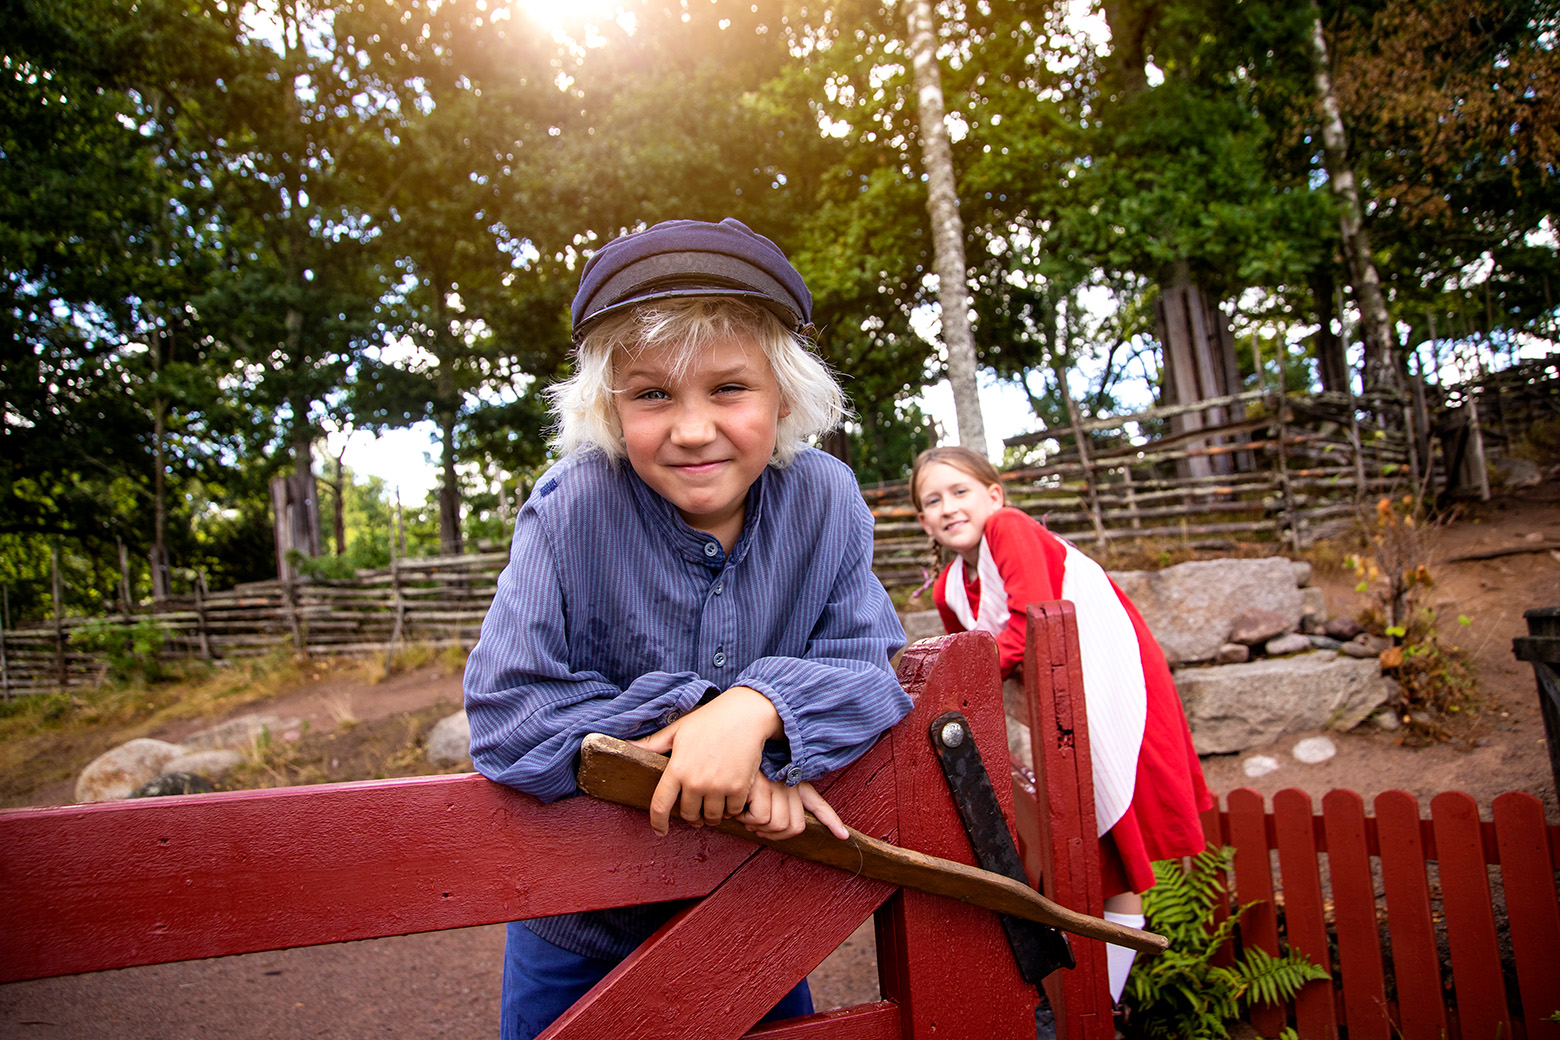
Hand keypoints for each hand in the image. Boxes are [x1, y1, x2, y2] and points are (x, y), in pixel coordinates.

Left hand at [630, 686, 782, 836]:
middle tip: (696, 810)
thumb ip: (653, 744)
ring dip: (711, 816)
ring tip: (712, 805)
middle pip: (689, 816)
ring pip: (712, 818)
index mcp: (677, 769)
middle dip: (691, 816)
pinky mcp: (738, 788)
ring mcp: (718, 786)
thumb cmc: (709, 720)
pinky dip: (730, 810)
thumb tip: (627, 746)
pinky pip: (732, 812)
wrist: (745, 715)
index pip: (660, 806)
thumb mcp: (677, 730)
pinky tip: (729, 799)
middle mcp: (695, 782)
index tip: (660, 830)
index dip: (658, 823)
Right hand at [736, 779, 849, 840]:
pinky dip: (746, 819)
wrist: (723, 749)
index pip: (817, 803)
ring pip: (779, 825)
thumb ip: (768, 805)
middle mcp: (788, 783)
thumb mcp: (755, 787)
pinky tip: (737, 808)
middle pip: (796, 827)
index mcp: (792, 783)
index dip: (831, 821)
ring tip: (744, 813)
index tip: (843, 835)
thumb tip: (778, 827)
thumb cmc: (735, 773)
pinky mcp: (762, 785)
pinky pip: (761, 818)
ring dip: (756, 827)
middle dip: (774, 835)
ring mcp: (777, 784)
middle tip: (754, 824)